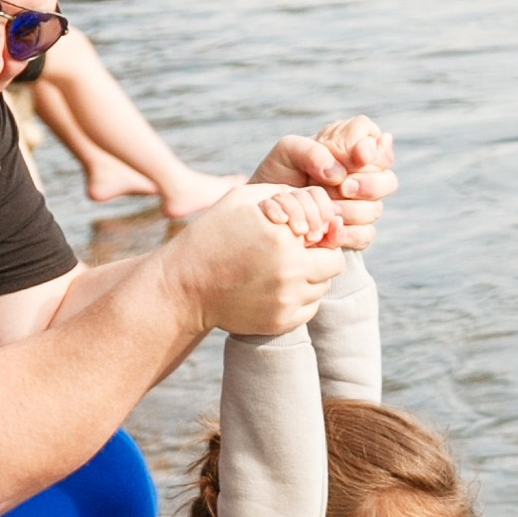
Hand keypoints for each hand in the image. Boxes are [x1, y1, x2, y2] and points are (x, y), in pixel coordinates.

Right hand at [171, 182, 344, 338]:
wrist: (184, 286)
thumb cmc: (213, 235)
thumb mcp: (243, 198)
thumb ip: (285, 194)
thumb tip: (319, 203)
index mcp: (283, 238)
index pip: (328, 233)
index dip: (317, 231)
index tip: (300, 232)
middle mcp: (289, 272)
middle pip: (333, 264)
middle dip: (319, 255)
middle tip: (297, 252)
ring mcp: (285, 301)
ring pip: (322, 288)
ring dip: (310, 278)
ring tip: (282, 269)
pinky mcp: (280, 323)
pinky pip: (309, 310)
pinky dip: (299, 299)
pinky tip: (276, 288)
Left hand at [253, 114, 396, 252]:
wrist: (267, 210)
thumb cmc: (278, 174)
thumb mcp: (287, 152)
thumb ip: (312, 151)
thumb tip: (338, 173)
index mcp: (350, 147)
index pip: (376, 141)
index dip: (372, 149)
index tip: (358, 156)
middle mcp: (362, 176)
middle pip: (388, 179)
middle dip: (368, 185)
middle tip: (345, 187)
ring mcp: (362, 205)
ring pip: (375, 209)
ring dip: (351, 210)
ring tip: (326, 208)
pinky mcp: (355, 232)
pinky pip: (365, 234)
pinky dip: (348, 233)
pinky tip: (329, 229)